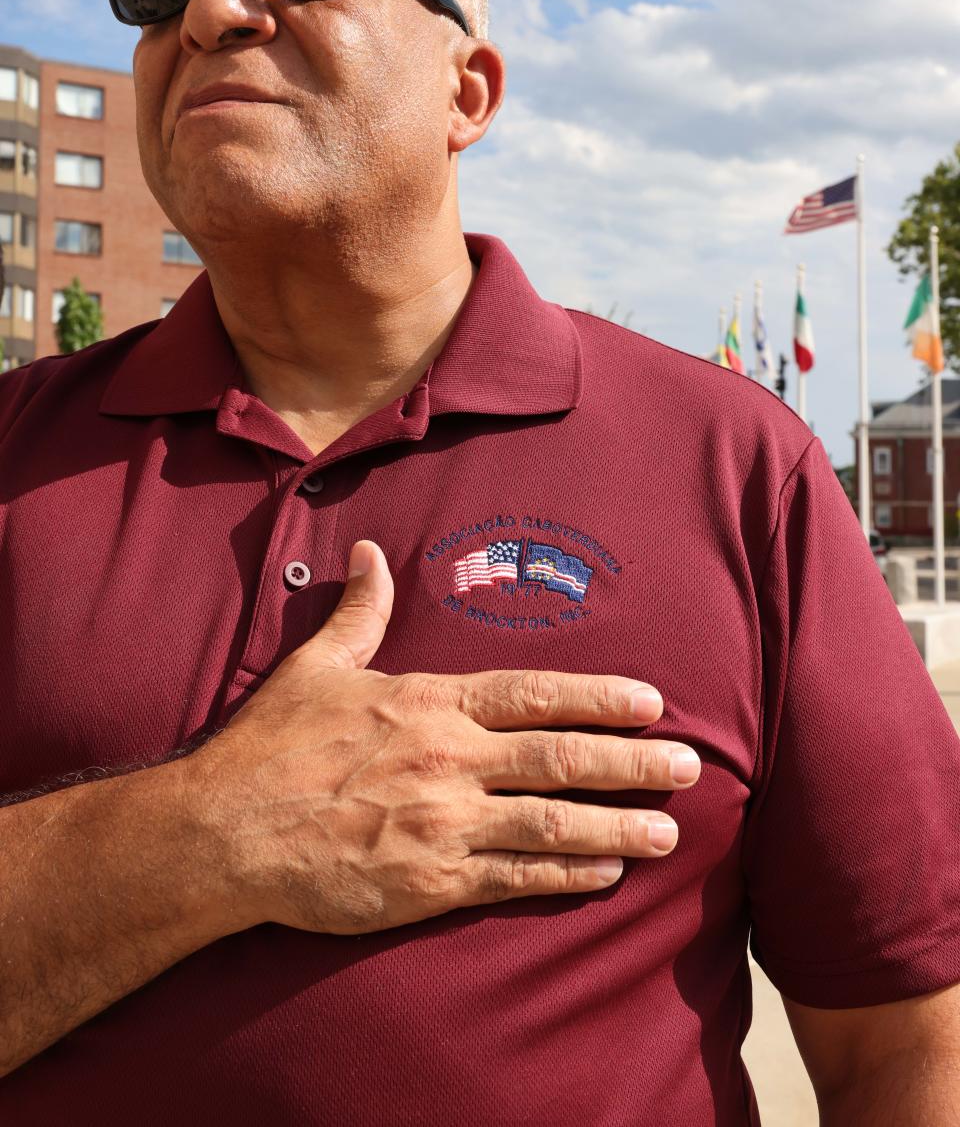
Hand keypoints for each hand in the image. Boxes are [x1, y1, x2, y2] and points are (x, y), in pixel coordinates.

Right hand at [190, 541, 700, 935]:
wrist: (222, 832)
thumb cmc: (269, 746)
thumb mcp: (317, 666)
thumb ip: (360, 612)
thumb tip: (370, 553)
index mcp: (428, 703)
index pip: (534, 693)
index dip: (600, 697)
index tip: (652, 702)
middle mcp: (448, 760)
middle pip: (560, 757)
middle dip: (632, 761)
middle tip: (689, 766)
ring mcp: (443, 825)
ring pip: (552, 822)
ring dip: (618, 823)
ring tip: (668, 829)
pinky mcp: (430, 883)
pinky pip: (515, 879)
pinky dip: (566, 875)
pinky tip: (606, 873)